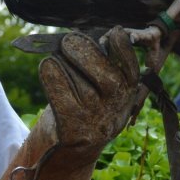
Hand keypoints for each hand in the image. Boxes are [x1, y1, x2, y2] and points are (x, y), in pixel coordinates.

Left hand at [39, 26, 141, 158]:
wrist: (72, 147)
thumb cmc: (86, 103)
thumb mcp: (103, 86)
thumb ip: (102, 61)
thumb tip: (85, 34)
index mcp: (129, 92)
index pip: (132, 69)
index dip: (123, 48)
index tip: (112, 32)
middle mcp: (116, 108)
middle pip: (107, 77)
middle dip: (86, 52)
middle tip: (68, 40)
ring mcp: (95, 120)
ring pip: (79, 82)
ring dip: (63, 61)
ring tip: (56, 55)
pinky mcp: (73, 129)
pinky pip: (59, 93)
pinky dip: (51, 75)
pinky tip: (47, 66)